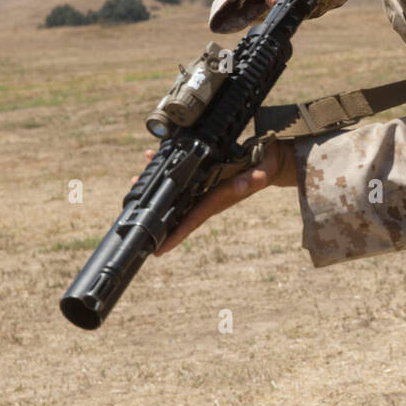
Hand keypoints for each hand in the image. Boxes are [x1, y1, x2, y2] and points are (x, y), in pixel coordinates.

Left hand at [130, 141, 298, 255]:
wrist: (274, 161)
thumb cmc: (268, 167)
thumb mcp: (262, 171)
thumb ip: (252, 179)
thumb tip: (239, 185)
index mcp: (219, 199)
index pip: (193, 220)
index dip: (175, 235)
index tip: (158, 249)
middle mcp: (209, 197)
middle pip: (178, 211)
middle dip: (155, 213)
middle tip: (132, 210)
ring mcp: (207, 189)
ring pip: (177, 195)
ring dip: (156, 189)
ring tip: (137, 178)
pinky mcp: (207, 178)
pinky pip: (183, 180)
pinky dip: (167, 171)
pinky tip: (156, 157)